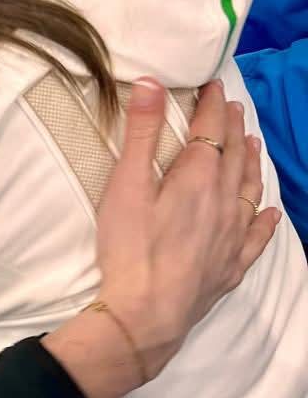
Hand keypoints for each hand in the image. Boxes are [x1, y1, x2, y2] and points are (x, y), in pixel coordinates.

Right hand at [99, 79, 276, 364]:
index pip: (210, 131)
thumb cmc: (130, 247)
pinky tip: (270, 213)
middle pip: (234, 157)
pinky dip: (265, 220)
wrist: (147, 313)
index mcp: (198, 178)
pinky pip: (256, 236)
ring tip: (253, 144)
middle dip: (232, 128)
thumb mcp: (125, 185)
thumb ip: (140, 134)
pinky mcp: (231, 266)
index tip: (212, 85)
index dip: (211, 106)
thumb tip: (152, 84)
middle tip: (232, 107)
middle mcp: (224, 203)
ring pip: (250, 191)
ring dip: (252, 163)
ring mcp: (232, 236)